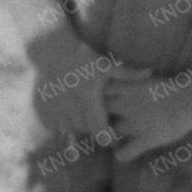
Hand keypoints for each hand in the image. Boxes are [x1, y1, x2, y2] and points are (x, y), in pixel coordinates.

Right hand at [27, 28, 115, 148]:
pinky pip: (52, 125)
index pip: (100, 130)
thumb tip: (150, 73)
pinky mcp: (41, 108)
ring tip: (85, 119)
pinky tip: (68, 115)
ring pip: (69, 129)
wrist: (51, 51)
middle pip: (85, 131)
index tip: (114, 139)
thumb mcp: (106, 65)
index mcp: (89, 98)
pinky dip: (60, 125)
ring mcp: (54, 108)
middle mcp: (70, 106)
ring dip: (78, 128)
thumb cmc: (83, 57)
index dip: (108, 138)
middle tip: (102, 127)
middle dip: (94, 131)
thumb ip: (127, 73)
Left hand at [99, 65, 191, 160]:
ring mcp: (135, 123)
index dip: (96, 104)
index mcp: (125, 90)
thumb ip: (127, 85)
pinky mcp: (147, 138)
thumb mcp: (144, 80)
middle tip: (107, 126)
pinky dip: (122, 154)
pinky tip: (127, 151)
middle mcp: (125, 106)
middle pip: (98, 117)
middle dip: (100, 121)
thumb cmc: (171, 88)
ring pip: (107, 134)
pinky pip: (123, 153)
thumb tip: (116, 87)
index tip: (101, 109)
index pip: (95, 97)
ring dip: (110, 138)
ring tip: (117, 139)